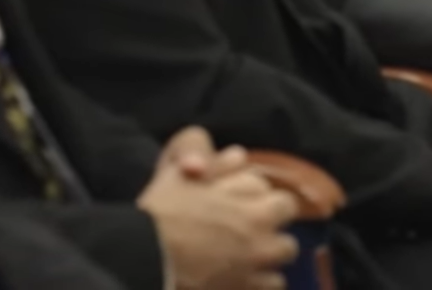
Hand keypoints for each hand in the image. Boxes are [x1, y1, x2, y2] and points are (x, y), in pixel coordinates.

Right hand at [138, 129, 299, 289]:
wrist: (144, 260)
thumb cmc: (159, 214)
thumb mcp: (175, 174)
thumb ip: (208, 158)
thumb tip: (237, 156)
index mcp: (247, 190)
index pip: (263, 182)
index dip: (248, 191)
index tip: (232, 201)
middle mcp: (261, 222)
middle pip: (285, 210)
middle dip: (270, 216)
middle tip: (246, 227)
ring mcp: (260, 258)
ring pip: (286, 250)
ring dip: (270, 251)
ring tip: (246, 257)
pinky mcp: (251, 288)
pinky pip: (276, 285)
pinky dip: (262, 283)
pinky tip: (241, 280)